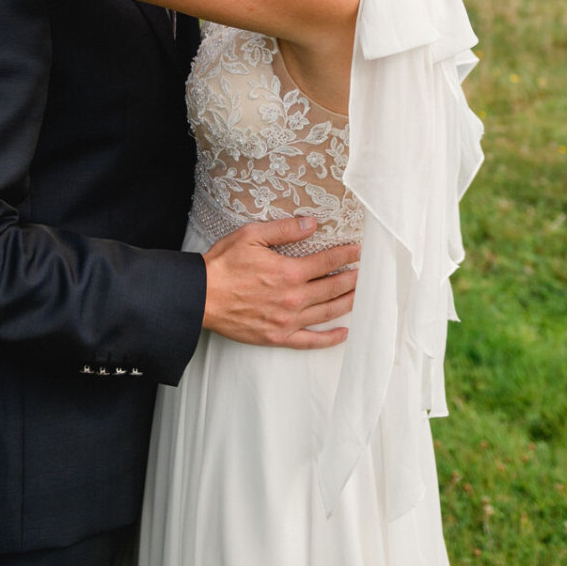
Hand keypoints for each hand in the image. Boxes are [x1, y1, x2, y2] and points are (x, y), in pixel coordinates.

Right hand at [202, 214, 358, 349]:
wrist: (200, 296)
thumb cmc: (223, 264)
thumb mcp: (251, 235)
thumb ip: (284, 229)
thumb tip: (311, 224)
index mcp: (288, 272)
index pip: (326, 261)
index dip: (345, 255)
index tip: (358, 251)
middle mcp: (292, 298)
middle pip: (332, 287)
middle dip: (352, 278)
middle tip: (366, 272)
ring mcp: (287, 321)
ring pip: (327, 312)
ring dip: (347, 302)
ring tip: (361, 294)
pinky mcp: (277, 337)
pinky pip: (310, 341)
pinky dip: (329, 338)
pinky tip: (343, 332)